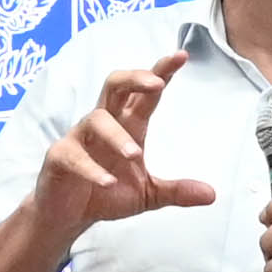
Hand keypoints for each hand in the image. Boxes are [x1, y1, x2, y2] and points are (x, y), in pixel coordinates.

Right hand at [32, 51, 211, 233]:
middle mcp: (102, 124)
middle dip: (135, 78)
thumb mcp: (147, 195)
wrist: (66, 216)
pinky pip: (73, 155)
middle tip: (157, 83)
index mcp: (126, 125)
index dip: (161, 72)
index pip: (144, 93)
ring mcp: (78, 138)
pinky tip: (107, 182)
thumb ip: (176, 191)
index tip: (181, 56)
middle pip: (115, 85)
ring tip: (135, 154)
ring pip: (96, 120)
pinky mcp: (60, 158)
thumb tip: (212, 195)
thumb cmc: (106, 194)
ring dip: (117, 135)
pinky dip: (91, 168)